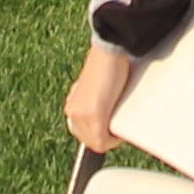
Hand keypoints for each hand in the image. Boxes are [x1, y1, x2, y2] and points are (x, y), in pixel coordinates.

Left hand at [63, 39, 135, 154]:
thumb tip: (108, 110)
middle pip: (88, 140)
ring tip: (121, 131)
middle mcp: (73, 111)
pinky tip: (121, 134)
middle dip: (104, 138)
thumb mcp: (97, 86)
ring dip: (109, 140)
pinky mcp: (94, 116)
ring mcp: (81, 115)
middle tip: (118, 131)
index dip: (98, 134)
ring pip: (95, 142)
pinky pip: (102, 142)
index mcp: (72, 104)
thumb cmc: (107, 64)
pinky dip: (113, 141)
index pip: (82, 132)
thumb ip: (96, 100)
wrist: (110, 51)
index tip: (110, 129)